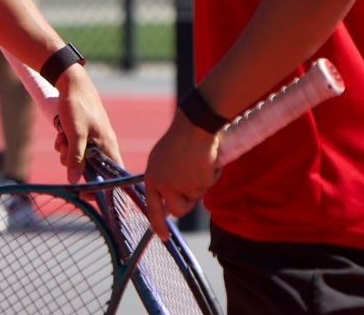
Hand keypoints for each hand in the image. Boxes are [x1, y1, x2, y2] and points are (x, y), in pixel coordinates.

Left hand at [49, 64, 120, 183]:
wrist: (71, 83)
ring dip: (66, 152)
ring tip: (61, 138)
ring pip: (79, 157)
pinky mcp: (83, 133)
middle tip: (64, 153)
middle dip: (74, 164)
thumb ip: (76, 158)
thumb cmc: (78, 106)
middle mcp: (104, 144)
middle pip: (91, 168)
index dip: (102, 188)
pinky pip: (74, 146)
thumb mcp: (75, 134)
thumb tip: (74, 181)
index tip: (84, 194)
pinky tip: (60, 133)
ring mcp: (93, 139)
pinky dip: (65, 143)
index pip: (113, 176)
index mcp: (108, 146)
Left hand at [141, 113, 219, 238]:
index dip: (158, 224)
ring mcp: (178, 185)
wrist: (195, 126)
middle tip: (195, 179)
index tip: (163, 237)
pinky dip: (211, 175)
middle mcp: (162, 184)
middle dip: (189, 200)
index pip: (152, 207)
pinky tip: (207, 160)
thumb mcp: (163, 159)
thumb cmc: (182, 138)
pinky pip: (208, 186)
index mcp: (152, 177)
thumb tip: (167, 206)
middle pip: (178, 209)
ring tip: (199, 164)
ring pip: (194, 199)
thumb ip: (163, 180)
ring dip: (201, 186)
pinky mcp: (195, 184)